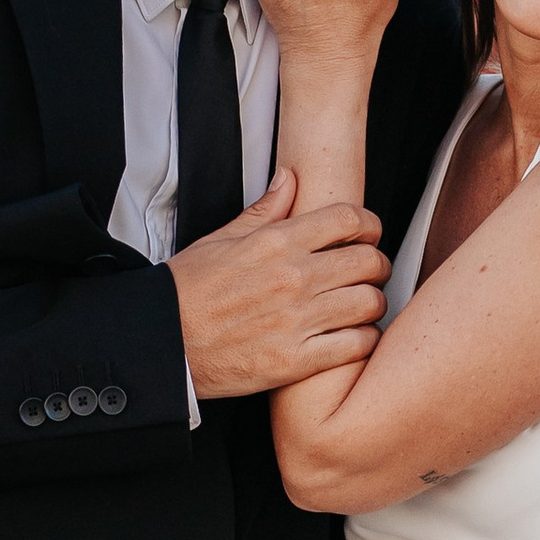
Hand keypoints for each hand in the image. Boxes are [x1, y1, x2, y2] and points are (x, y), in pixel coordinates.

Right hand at [173, 169, 390, 398]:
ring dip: (373, 303)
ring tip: (363, 307)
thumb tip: (290, 178)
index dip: (369, 225)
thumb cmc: (186, 292)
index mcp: (276, 243)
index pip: (348, 219)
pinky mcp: (295, 361)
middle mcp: (293, 278)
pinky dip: (364, 340)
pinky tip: (355, 338)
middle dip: (377, 265)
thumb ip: (263, 211)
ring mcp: (297, 321)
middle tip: (371, 273)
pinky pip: (355, 346)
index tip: (370, 235)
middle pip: (368, 261)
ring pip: (369, 303)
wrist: (161, 344)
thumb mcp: (220, 239)